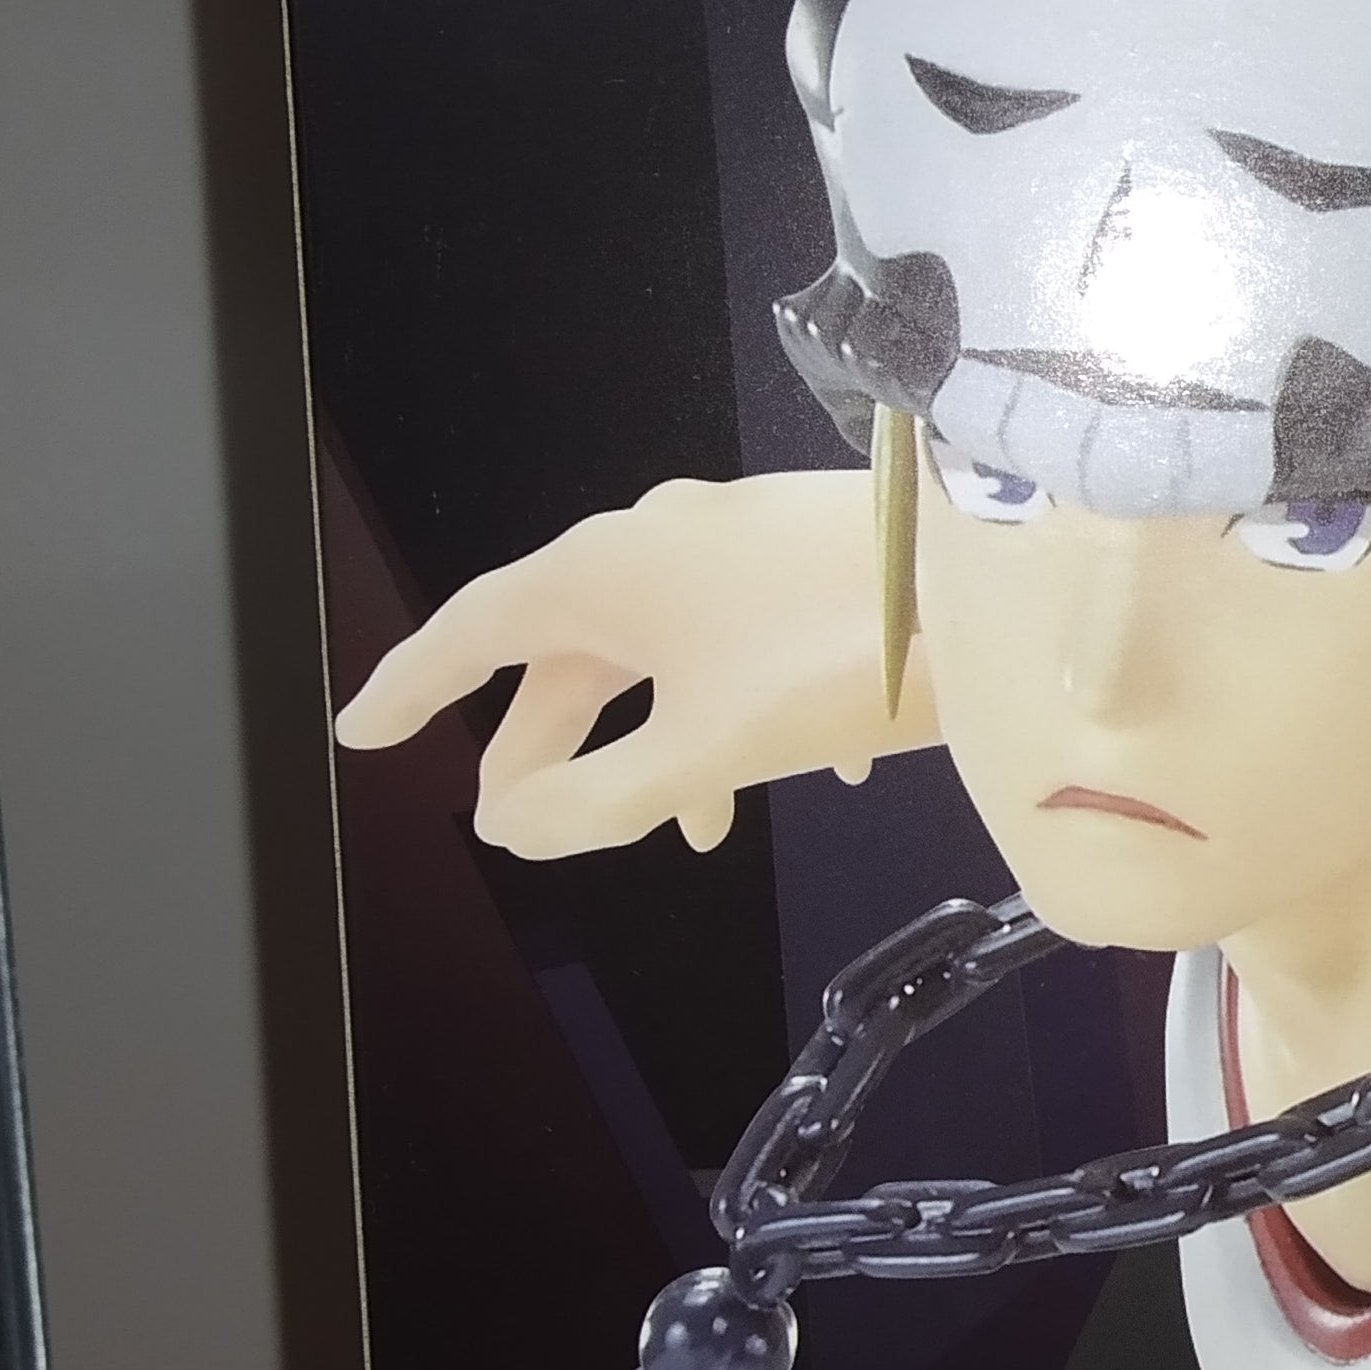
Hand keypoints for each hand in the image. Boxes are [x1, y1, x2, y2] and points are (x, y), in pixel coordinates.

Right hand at [333, 467, 932, 856]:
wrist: (1006, 568)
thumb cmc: (850, 647)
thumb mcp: (707, 748)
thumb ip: (598, 798)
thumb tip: (517, 824)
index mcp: (610, 573)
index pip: (473, 631)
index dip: (413, 688)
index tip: (364, 729)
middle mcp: (661, 539)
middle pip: (569, 647)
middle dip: (543, 739)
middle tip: (516, 814)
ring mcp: (738, 540)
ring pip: (662, 648)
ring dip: (651, 737)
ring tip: (679, 830)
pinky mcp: (810, 551)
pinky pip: (740, 639)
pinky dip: (735, 711)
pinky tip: (798, 775)